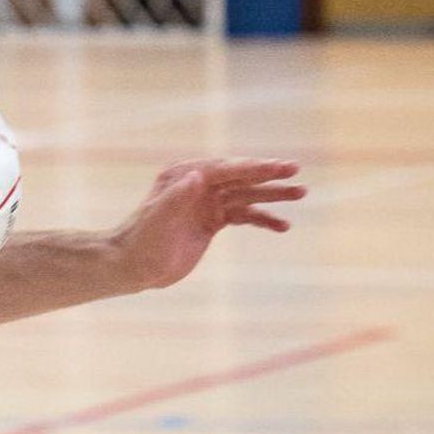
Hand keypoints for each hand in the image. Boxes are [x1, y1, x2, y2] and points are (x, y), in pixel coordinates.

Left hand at [111, 157, 303, 290]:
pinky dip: (262, 218)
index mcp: (183, 177)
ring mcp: (205, 202)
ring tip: (301, 194)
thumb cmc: (141, 243)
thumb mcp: (157, 221)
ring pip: (245, 194)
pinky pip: (242, 215)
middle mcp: (196, 185)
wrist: (132, 265)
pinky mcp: (211, 220)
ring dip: (272, 195)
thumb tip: (196, 175)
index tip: (279, 167)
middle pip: (239, 176)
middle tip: (295, 171)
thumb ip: (175, 199)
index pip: (224, 169)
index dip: (252, 167)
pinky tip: (282, 226)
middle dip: (268, 174)